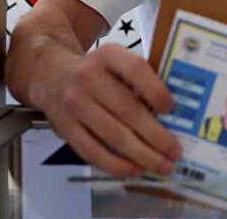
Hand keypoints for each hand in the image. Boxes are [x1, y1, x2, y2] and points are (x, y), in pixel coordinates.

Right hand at [40, 44, 181, 177]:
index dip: (155, 90)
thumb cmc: (96, 72)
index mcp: (108, 55)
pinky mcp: (64, 129)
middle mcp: (88, 77)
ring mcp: (74, 104)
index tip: (171, 109)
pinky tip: (135, 170)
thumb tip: (174, 112)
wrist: (50, 76)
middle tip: (175, 151)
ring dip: (142, 155)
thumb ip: (140, 78)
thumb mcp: (115, 62)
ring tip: (162, 165)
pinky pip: (92, 151)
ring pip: (112, 135)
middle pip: (127, 110)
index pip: (135, 69)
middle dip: (156, 135)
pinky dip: (116, 165)